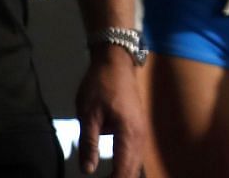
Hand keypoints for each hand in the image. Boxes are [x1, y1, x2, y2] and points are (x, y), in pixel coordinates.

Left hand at [75, 44, 144, 177]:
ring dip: (127, 173)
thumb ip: (89, 144)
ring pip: (137, 159)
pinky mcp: (137, 125)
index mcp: (128, 132)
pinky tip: (120, 169)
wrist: (116, 61)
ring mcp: (140, 128)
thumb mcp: (88, 115)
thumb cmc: (100, 86)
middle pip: (134, 166)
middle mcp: (139, 133)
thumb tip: (89, 170)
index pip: (123, 167)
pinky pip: (136, 151)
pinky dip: (129, 163)